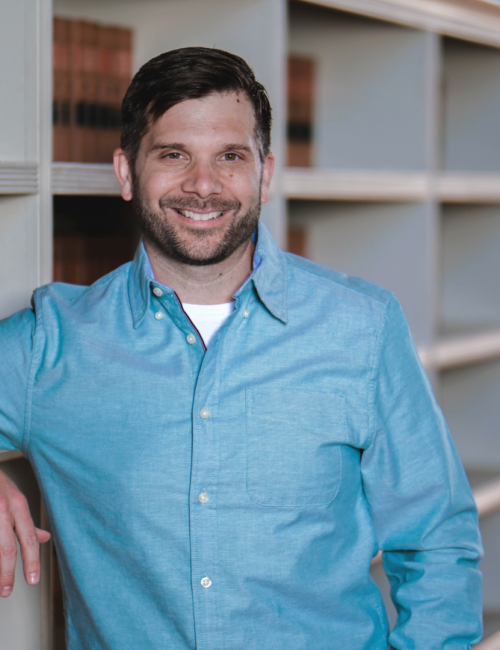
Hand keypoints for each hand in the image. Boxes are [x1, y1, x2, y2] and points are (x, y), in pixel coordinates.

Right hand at [0, 469, 50, 596]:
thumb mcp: (15, 499)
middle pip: (7, 547)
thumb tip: (45, 538)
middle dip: (7, 573)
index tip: (32, 581)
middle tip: (7, 591)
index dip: (32, 561)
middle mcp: (3, 508)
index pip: (28, 538)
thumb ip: (27, 521)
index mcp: (17, 504)